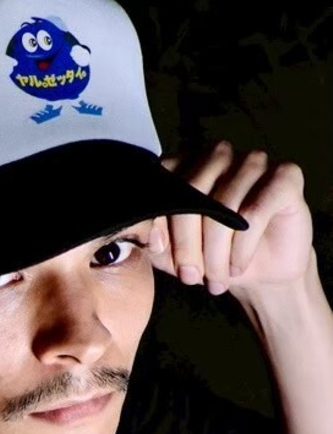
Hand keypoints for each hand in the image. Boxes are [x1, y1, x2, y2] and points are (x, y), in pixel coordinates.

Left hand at [149, 140, 313, 297]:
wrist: (261, 275)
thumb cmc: (212, 257)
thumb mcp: (170, 253)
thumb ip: (151, 239)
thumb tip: (147, 233)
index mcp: (186, 164)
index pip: (163, 183)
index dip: (159, 224)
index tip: (163, 257)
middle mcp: (219, 154)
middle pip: (190, 192)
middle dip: (186, 244)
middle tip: (191, 277)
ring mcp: (253, 161)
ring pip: (224, 204)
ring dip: (216, 253)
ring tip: (216, 280)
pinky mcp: (285, 176)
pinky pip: (254, 212)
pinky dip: (242, 247)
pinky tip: (238, 266)